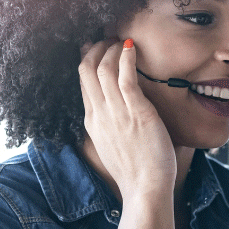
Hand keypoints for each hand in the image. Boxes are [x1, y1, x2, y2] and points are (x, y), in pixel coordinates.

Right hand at [79, 39, 175, 200]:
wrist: (144, 189)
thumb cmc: (135, 172)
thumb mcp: (112, 146)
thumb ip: (110, 127)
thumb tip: (115, 116)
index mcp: (92, 122)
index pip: (83, 81)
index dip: (89, 59)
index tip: (98, 48)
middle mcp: (100, 114)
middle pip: (87, 69)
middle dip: (96, 48)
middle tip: (109, 39)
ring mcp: (116, 112)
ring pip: (103, 68)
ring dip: (112, 48)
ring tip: (122, 40)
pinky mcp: (136, 112)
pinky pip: (125, 77)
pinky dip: (126, 57)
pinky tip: (132, 47)